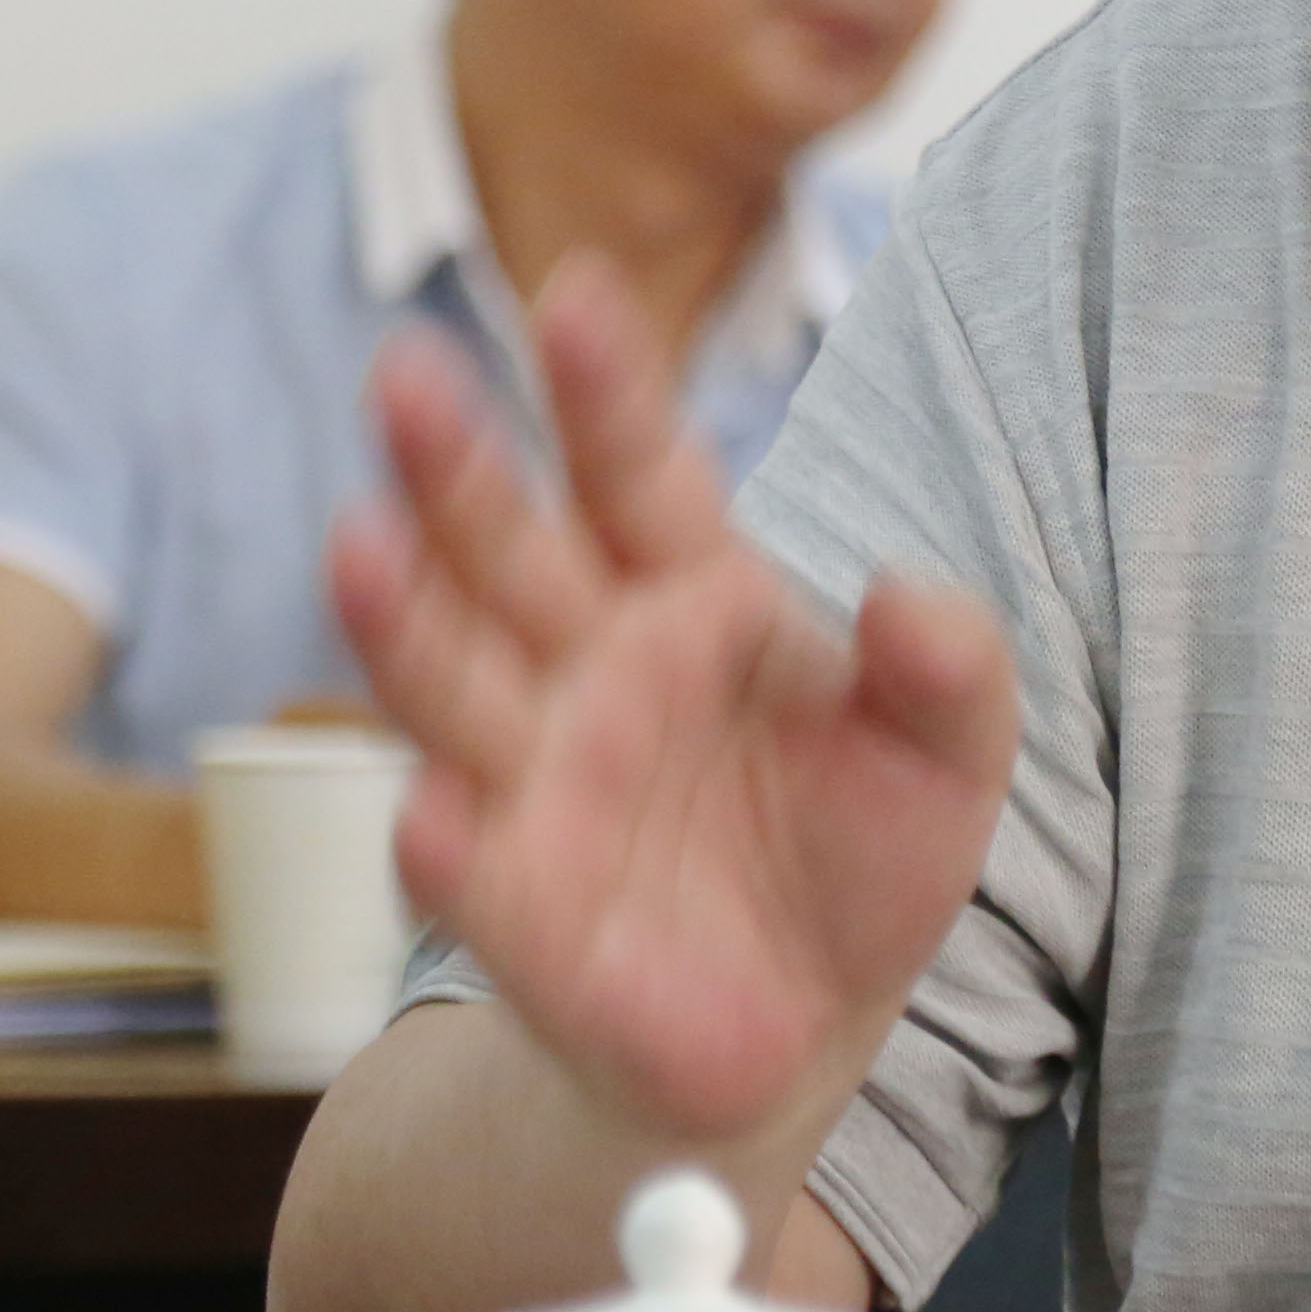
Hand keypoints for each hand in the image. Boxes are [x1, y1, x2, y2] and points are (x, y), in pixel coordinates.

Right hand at [326, 255, 1015, 1144]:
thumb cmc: (861, 850)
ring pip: (452, 684)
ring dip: (401, 621)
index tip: (577, 289)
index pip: (638, 474)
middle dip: (455, 467)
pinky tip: (432, 811)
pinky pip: (471, 869)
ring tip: (360, 546)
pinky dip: (446, 843)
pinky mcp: (521, 911)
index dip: (605, 389)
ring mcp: (537, 784)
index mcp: (693, 598)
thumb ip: (950, 664)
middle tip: (408, 370)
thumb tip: (913, 590)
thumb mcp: (948, 750)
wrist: (810, 1021)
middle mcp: (589, 671)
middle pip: (509, 551)